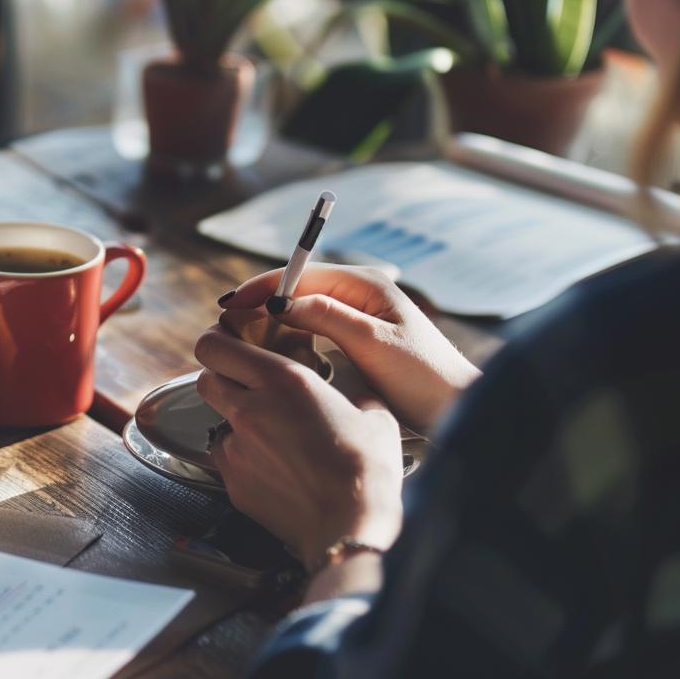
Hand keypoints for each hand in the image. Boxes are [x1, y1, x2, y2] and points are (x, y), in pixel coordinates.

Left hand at [194, 325, 404, 567]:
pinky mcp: (233, 483)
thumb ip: (352, 394)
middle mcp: (250, 409)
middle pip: (205, 379)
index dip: (216, 341)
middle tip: (244, 383)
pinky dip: (243, 457)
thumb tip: (355, 396)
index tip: (226, 342)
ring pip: (216, 421)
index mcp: (282, 380)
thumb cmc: (367, 468)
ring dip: (234, 421)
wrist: (352, 525)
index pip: (216, 347)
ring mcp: (237, 448)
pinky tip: (273, 468)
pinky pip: (227, 459)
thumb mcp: (373, 414)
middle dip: (220, 377)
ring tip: (270, 435)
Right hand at [220, 264, 479, 434]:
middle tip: (225, 321)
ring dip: (271, 317)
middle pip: (298, 287)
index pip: (301, 274)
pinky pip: (313, 326)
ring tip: (240, 333)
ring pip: (303, 307)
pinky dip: (289, 332)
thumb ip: (327, 317)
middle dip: (260, 300)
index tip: (231, 304)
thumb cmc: (422, 375)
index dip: (262, 286)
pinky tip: (272, 348)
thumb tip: (281, 301)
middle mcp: (360, 292)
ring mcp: (358, 313)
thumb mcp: (371, 344)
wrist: (455, 406)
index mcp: (365, 284)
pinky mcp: (356, 336)